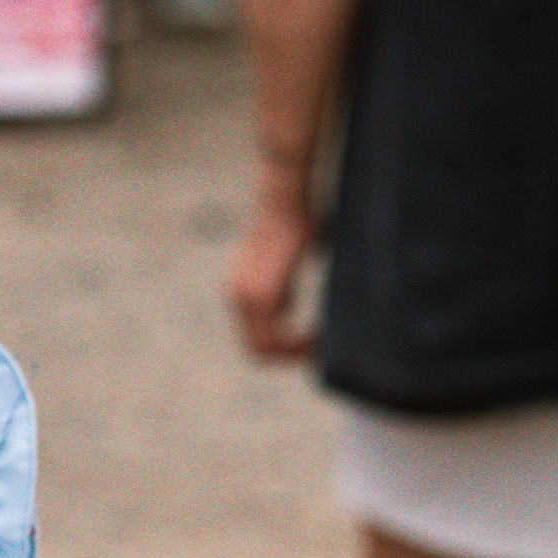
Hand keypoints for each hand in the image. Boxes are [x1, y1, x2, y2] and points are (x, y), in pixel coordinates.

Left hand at [229, 185, 319, 358]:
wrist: (284, 199)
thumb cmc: (294, 220)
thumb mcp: (285, 263)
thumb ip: (284, 288)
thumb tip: (292, 306)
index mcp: (239, 292)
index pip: (254, 336)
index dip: (280, 349)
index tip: (308, 346)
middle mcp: (237, 298)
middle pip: (257, 349)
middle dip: (287, 357)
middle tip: (316, 355)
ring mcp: (247, 298)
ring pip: (265, 347)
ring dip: (294, 353)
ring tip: (320, 348)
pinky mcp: (263, 295)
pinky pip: (276, 336)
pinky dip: (296, 343)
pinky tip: (317, 338)